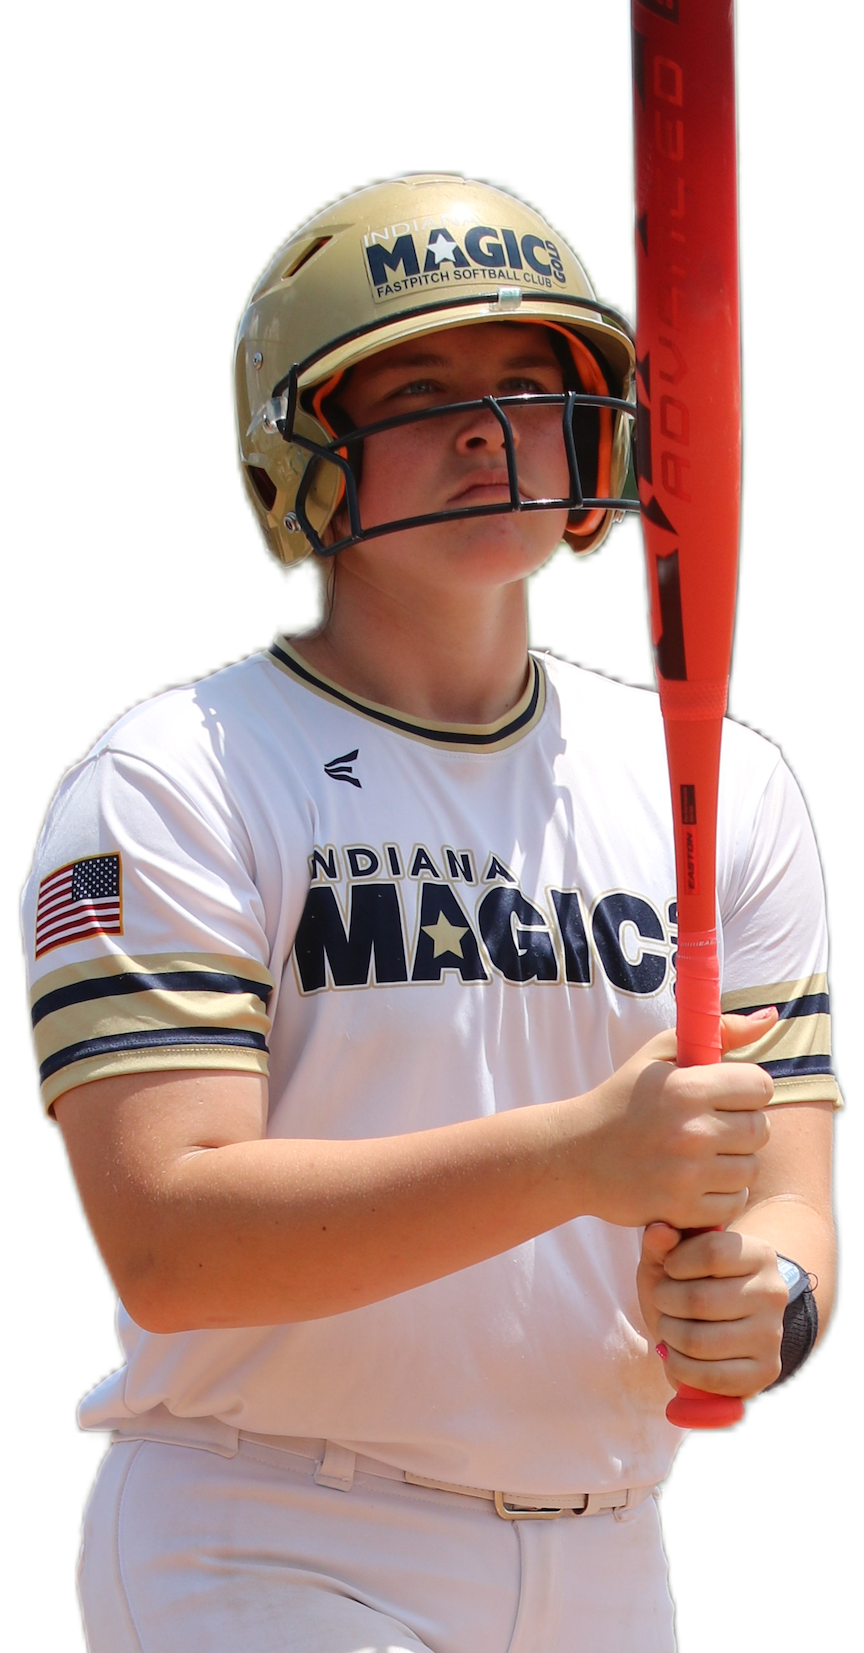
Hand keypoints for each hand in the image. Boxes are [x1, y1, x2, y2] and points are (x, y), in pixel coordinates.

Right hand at [568, 1009, 776, 1230]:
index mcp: (688, 1087)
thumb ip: (719, 1032)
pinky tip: (698, 1181)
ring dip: (734, 1162)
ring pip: (751, 1169)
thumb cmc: (623, 1099)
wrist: (574, 1153)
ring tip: (705, 1155)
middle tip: (714, 1126)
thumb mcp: (660, 1053)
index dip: (747, 1089)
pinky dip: (722, 1195)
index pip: (761, 1086)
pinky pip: (734, 1203)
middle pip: (762, 1129)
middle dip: (743, 1125)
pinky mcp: (681, 1210)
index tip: (725, 1095)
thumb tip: (770, 1018)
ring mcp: (687, 1174)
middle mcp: (692, 1131)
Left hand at [637, 1223, 787, 1398]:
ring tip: (668, 1326)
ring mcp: (772, 1335)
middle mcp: (773, 1292)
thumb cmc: (689, 1284)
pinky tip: (674, 1354)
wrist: (716, 1326)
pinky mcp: (766, 1371)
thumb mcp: (671, 1258)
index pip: (712, 1251)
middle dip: (665, 1301)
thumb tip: (658, 1232)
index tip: (669, 1268)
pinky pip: (710, 1377)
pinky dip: (679, 1367)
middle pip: (699, 1300)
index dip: (677, 1262)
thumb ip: (661, 1243)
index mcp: (759, 1254)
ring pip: (699, 1341)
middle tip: (663, 1301)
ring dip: (669, 1334)